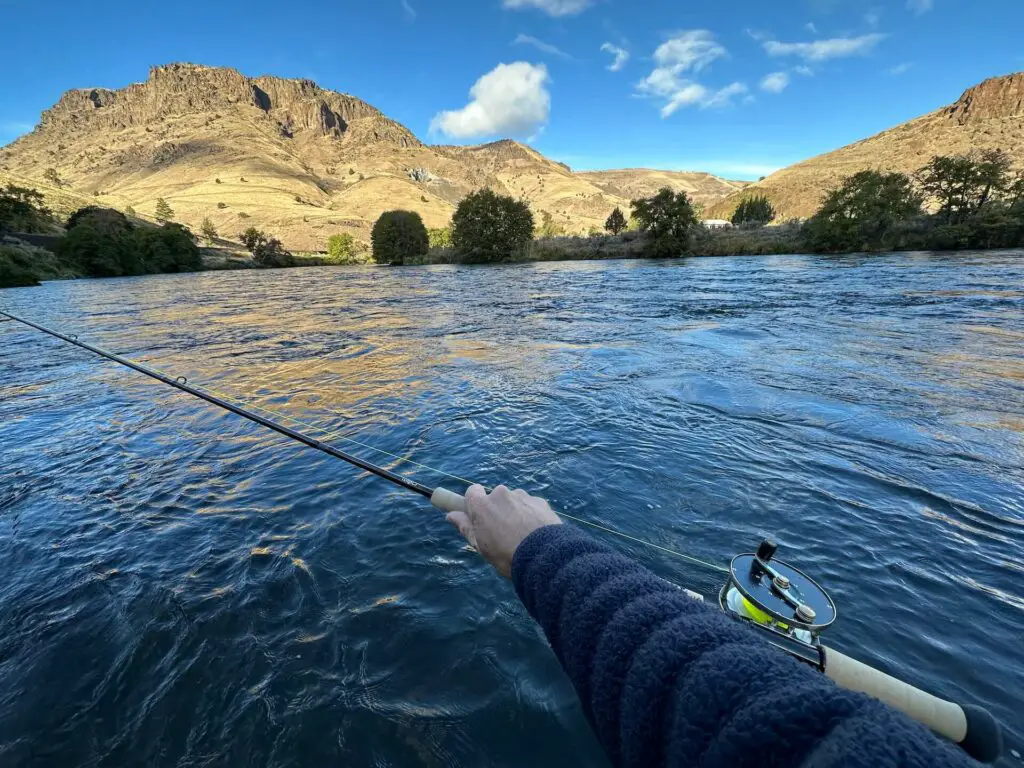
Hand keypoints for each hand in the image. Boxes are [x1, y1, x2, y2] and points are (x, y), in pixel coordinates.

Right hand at [446, 484, 561, 578]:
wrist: (542, 556)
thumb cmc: (506, 554)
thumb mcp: (480, 545)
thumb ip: (465, 527)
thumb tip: (450, 515)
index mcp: (482, 505)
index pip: (472, 491)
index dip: (474, 502)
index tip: (478, 515)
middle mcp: (501, 494)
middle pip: (495, 497)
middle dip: (497, 509)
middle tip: (503, 531)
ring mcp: (522, 496)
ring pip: (514, 500)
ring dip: (515, 511)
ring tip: (522, 534)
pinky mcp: (540, 500)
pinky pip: (530, 505)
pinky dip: (530, 514)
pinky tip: (535, 531)